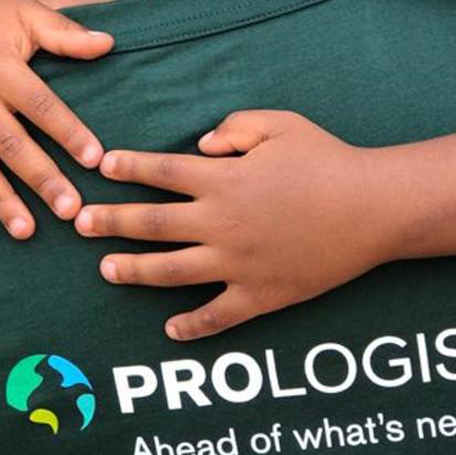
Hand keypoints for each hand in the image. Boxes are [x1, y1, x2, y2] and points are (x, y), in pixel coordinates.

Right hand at [0, 0, 113, 236]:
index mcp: (0, 66)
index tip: (95, 160)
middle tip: (70, 211)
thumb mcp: (23, 14)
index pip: (41, 105)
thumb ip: (64, 34)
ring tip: (26, 231)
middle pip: (11, 143)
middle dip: (41, 179)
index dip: (68, 132)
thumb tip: (109, 44)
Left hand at [75, 111, 395, 340]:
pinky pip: (218, 316)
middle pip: (153, 223)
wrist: (374, 208)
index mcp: (226, 180)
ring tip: (106, 271)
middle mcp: (223, 223)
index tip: (104, 166)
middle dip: (112, 222)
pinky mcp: (261, 295)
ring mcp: (239, 264)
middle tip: (81, 223)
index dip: (129, 167)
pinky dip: (192, 326)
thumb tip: (201, 144)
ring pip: (172, 272)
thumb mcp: (281, 125)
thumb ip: (235, 126)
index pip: (162, 171)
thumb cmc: (327, 160)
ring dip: (134, 271)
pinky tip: (171, 330)